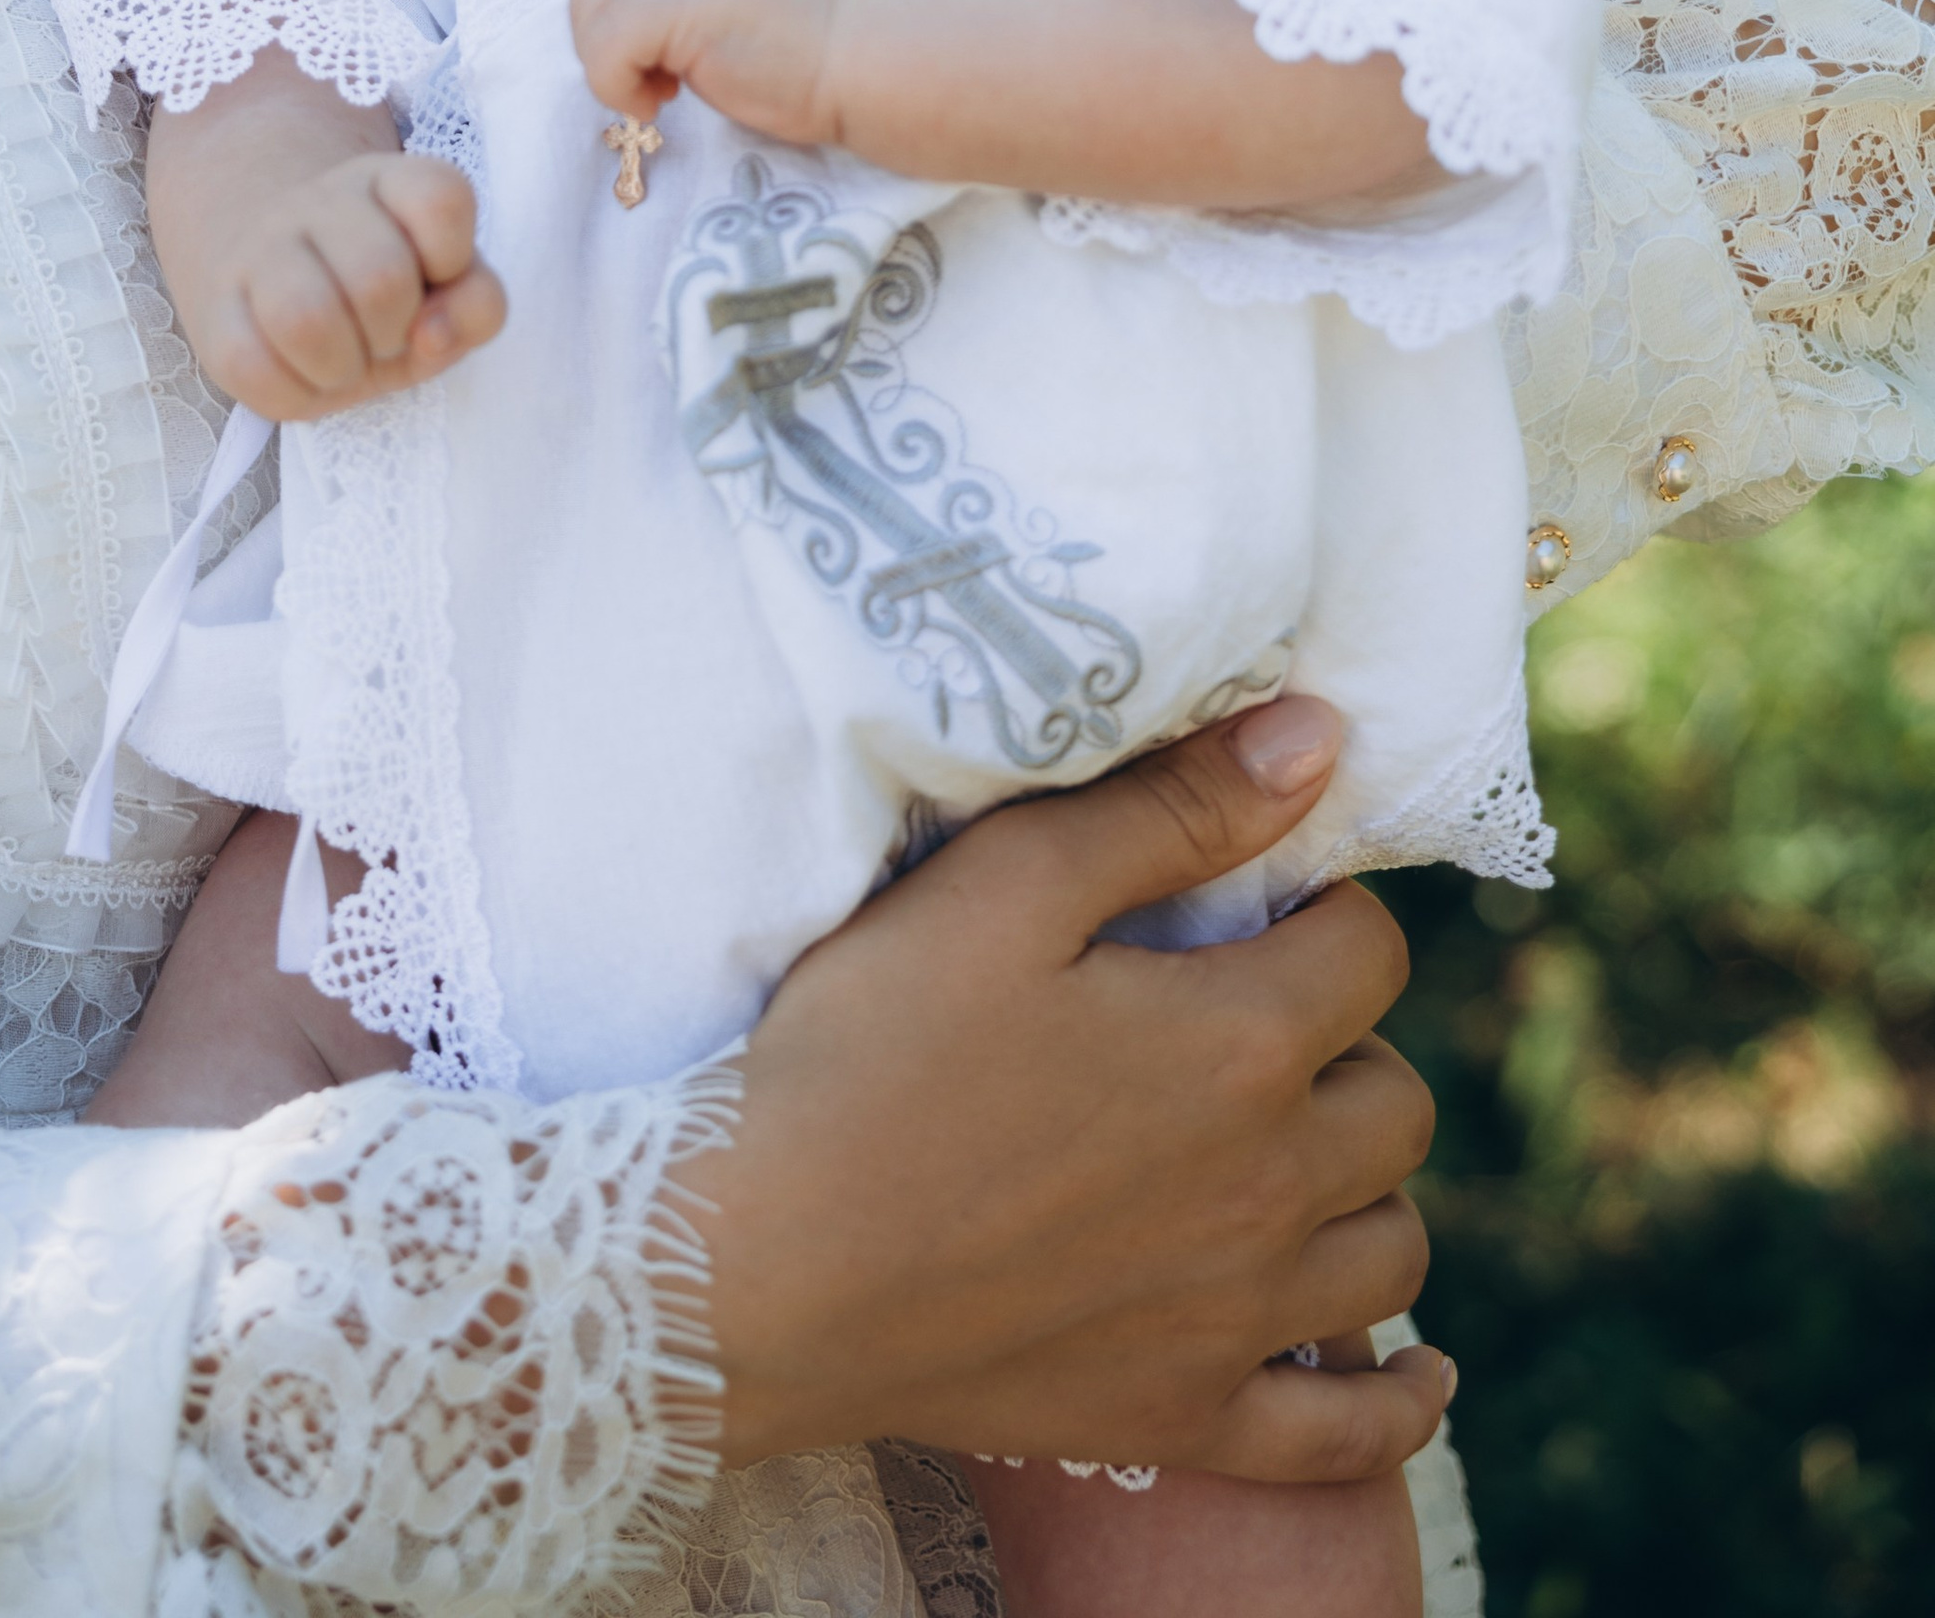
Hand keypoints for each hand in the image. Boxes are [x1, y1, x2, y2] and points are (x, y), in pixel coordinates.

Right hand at [191, 147, 504, 421]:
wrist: (274, 274)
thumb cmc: (384, 295)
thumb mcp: (449, 293)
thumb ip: (477, 306)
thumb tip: (431, 335)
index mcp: (389, 181)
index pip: (440, 197)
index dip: (452, 257)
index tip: (433, 276)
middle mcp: (321, 201)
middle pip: (380, 278)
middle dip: (395, 331)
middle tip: (382, 333)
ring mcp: (259, 250)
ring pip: (307, 319)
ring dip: (344, 366)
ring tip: (344, 359)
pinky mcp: (214, 312)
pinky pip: (256, 371)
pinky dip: (296, 395)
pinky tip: (302, 374)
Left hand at [570, 0, 852, 144]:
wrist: (871, 55)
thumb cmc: (821, 43)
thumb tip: (636, 23)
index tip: (650, 34)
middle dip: (602, 34)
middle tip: (652, 77)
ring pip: (589, 6)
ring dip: (607, 62)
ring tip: (658, 91)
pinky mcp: (679, 0)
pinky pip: (604, 45)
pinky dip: (615, 84)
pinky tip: (660, 103)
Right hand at [685, 696, 1448, 1483]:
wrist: (761, 1266)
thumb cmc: (870, 1051)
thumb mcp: (1009, 886)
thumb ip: (1174, 810)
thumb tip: (1319, 741)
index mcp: (1240, 1045)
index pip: (1370, 957)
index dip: (1324, 914)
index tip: (1258, 911)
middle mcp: (1271, 1187)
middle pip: (1399, 1104)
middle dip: (1347, 1044)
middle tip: (1252, 1021)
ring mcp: (1236, 1321)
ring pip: (1394, 1251)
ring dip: (1367, 1190)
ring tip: (1295, 1152)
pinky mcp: (1183, 1419)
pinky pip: (1345, 1437)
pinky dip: (1397, 1407)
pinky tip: (1417, 1380)